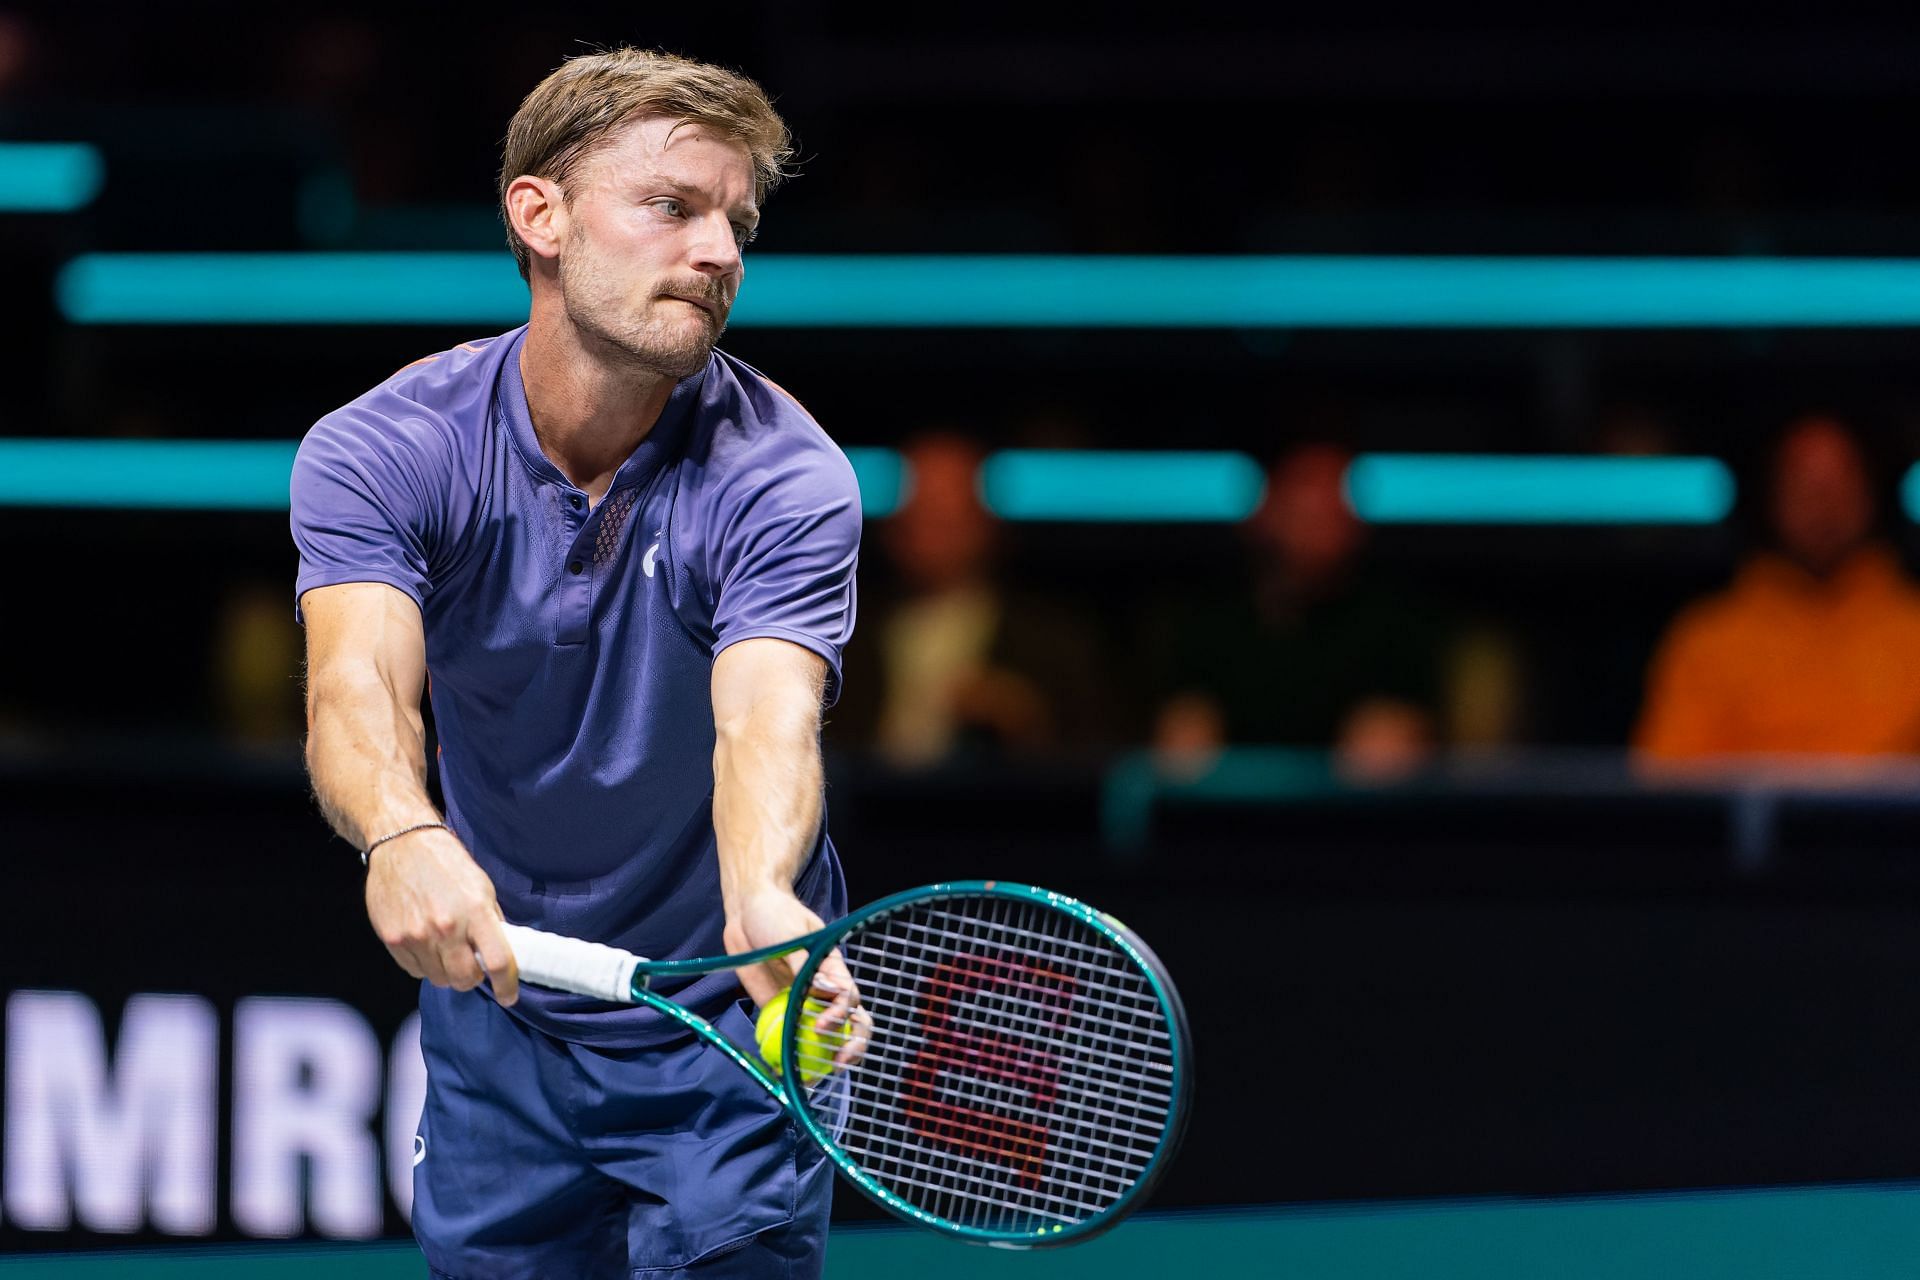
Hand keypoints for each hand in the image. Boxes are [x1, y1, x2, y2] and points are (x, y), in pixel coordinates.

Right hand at [365, 826, 518, 1005]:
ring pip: (439, 979)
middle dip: (473, 979)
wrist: (402, 844)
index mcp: (475, 912)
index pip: (497, 962)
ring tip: (447, 948)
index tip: (509, 995)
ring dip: (448, 972)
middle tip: (473, 967)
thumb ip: (491, 922)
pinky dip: (425, 965)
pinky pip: (415, 971)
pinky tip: (427, 943)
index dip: (507, 985)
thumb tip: (502, 953)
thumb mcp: (482, 887)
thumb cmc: (446, 864)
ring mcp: (416, 936)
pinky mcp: (393, 940)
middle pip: (465, 980)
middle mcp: (445, 927)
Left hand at [724, 885, 868, 1068]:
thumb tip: (824, 990)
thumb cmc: (774, 915)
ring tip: (811, 1079)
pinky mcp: (780, 1010)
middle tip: (839, 1063)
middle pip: (849, 1022)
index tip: (822, 1024)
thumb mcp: (790, 935)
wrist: (746, 913)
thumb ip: (804, 965)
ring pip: (823, 1036)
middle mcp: (822, 989)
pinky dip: (789, 1055)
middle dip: (850, 1045)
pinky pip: (789, 1036)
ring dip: (822, 1058)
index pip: (848, 997)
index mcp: (833, 969)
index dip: (841, 1014)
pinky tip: (783, 1071)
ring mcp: (802, 1002)